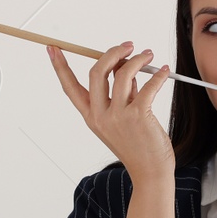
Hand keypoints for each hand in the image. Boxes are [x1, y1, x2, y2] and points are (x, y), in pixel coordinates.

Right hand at [49, 41, 174, 182]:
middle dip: (112, 52)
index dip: (60, 66)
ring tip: (148, 55)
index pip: (70, 87)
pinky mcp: (138, 116)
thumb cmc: (138, 146)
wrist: (150, 172)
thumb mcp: (121, 119)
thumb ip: (120, 93)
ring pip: (123, 73)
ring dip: (138, 59)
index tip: (53, 48)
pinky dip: (158, 75)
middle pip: (97, 72)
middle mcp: (100, 116)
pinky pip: (148, 85)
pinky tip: (163, 72)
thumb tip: (125, 66)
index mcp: (91, 116)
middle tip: (127, 45)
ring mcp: (118, 116)